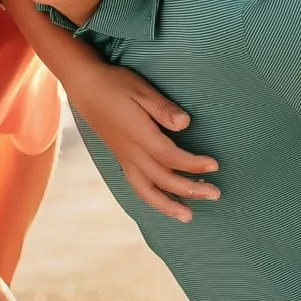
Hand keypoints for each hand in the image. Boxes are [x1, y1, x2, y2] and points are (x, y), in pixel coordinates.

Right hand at [66, 61, 217, 222]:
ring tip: (188, 216)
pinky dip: (152, 199)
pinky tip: (163, 204)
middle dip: (190, 190)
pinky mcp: (121, 159)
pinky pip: (137, 186)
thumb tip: (185, 123)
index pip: (171, 157)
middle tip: (215, 194)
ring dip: (168, 205)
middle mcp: (131, 152)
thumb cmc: (115, 84)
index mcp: (139, 135)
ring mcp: (125, 158)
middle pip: (163, 179)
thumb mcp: (141, 90)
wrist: (85, 87)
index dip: (193, 164)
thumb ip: (163, 108)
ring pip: (146, 190)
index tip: (215, 165)